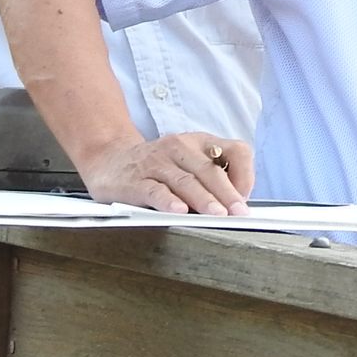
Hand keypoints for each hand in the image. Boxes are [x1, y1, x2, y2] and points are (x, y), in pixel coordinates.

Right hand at [82, 132, 254, 214]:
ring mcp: (156, 163)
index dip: (245, 173)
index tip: (247, 197)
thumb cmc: (156, 166)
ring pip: (185, 181)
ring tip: (218, 214)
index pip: (234, 150)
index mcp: (199, 143)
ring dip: (203, 199)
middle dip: (227, 193)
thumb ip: (211, 178)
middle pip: (209, 170)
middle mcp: (179, 148)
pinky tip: (179, 211)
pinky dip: (168, 201)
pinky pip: (155, 190)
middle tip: (239, 212)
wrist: (108, 160)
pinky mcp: (135, 180)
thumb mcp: (188, 163)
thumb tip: (237, 205)